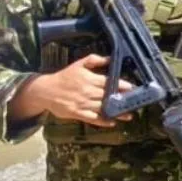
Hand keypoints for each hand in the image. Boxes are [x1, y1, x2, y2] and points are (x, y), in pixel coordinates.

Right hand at [15, 54, 131, 127]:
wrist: (45, 90)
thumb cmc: (64, 77)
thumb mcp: (78, 65)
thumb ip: (94, 60)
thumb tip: (110, 58)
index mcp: (89, 79)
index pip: (109, 82)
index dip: (122, 85)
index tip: (133, 88)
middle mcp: (87, 91)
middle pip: (109, 96)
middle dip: (122, 99)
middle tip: (136, 102)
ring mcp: (82, 103)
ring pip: (103, 108)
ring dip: (117, 112)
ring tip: (129, 114)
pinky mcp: (77, 113)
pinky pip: (93, 119)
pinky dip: (103, 121)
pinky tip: (113, 122)